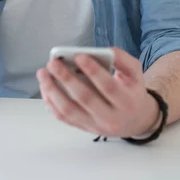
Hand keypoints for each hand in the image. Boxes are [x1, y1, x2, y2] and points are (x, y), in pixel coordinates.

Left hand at [36, 47, 159, 137]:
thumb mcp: (135, 73)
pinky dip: (51, 103)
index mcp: (127, 102)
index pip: (108, 87)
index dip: (93, 71)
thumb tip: (106, 50)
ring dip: (53, 91)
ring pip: (70, 111)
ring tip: (43, 74)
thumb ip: (122, 59)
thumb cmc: (132, 91)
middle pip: (85, 98)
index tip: (78, 56)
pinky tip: (45, 88)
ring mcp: (95, 126)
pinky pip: (64, 118)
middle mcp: (111, 118)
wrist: (136, 121)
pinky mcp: (84, 128)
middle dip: (66, 79)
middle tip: (53, 63)